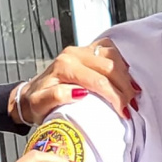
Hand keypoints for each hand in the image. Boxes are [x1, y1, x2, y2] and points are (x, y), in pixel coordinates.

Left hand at [9, 39, 138, 124]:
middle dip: (124, 88)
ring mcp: (81, 51)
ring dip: (125, 75)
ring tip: (133, 93)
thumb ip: (56, 97)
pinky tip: (126, 76)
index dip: (114, 96)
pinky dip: (121, 62)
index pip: (98, 81)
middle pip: (109, 67)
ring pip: (112, 55)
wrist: (29, 95)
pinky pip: (109, 49)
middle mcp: (73, 54)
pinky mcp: (86, 51)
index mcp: (64, 66)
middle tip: (132, 106)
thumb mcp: (39, 105)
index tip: (124, 112)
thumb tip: (78, 93)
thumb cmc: (35, 103)